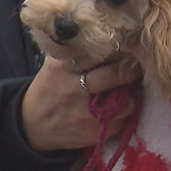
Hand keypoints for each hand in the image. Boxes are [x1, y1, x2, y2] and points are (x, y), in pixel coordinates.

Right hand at [21, 56, 141, 151]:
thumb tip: (111, 38)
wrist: (32, 125)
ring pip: (125, 102)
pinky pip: (122, 121)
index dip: (118, 51)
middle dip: (131, 70)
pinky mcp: (92, 132)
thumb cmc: (51, 88)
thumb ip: (78, 51)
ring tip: (125, 92)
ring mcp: (84, 113)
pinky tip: (116, 108)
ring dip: (130, 96)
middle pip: (114, 75)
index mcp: (64, 67)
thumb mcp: (55, 64)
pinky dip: (123, 114)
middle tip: (137, 67)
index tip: (130, 49)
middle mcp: (74, 89)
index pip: (99, 53)